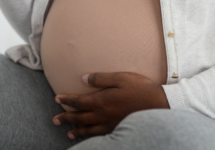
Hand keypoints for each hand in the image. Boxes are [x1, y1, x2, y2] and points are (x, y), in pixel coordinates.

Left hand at [52, 72, 169, 139]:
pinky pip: (100, 136)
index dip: (66, 100)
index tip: (57, 99)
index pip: (78, 102)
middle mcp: (103, 115)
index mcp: (102, 101)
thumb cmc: (140, 88)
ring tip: (68, 133)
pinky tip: (90, 137)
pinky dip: (91, 137)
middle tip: (54, 120)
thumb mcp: (120, 78)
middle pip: (80, 118)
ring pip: (89, 130)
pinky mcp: (118, 130)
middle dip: (66, 118)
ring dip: (77, 131)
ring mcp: (111, 125)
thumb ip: (100, 79)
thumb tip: (83, 79)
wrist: (160, 105)